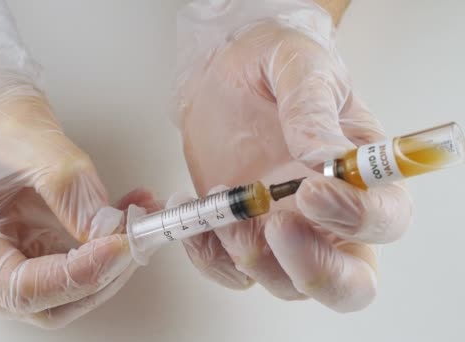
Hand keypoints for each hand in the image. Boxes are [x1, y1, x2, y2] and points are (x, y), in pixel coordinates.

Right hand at [0, 2, 159, 327]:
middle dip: (100, 274)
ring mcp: (3, 262)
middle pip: (47, 302)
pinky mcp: (28, 250)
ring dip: (109, 263)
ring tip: (139, 221)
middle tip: (136, 236)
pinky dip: (104, 247)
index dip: (76, 274)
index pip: (20, 287)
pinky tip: (126, 214)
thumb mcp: (22, 136)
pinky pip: (72, 265)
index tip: (119, 245)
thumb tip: (107, 228)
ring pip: (66, 293)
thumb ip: (65, 183)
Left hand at [176, 0, 412, 311]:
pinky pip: (232, 273)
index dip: (357, 217)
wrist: (224, 78)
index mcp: (362, 176)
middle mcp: (331, 217)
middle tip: (275, 227)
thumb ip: (312, 109)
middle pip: (349, 285)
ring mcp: (285, 232)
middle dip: (316, 271)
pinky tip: (192, 214)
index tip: (310, 188)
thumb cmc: (274, 68)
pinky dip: (208, 257)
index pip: (385, 219)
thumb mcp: (298, 68)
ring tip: (220, 199)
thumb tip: (324, 157)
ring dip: (250, 255)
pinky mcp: (241, 236)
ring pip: (286, 285)